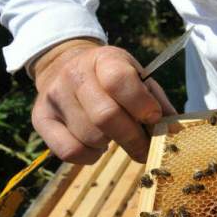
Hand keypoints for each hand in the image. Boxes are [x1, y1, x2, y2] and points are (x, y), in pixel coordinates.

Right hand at [32, 39, 175, 163]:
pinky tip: (97, 146)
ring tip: (115, 137)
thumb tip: (176, 131)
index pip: (120, 81)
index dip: (142, 106)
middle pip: (106, 117)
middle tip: (144, 148)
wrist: (66, 66)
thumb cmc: (113, 80)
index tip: (153, 119)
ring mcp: (54, 96)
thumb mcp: (138, 79)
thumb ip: (158, 103)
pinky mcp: (40, 118)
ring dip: (110, 145)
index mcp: (104, 59)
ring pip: (89, 137)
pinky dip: (89, 157)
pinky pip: (69, 151)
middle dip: (133, 139)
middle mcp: (74, 74)